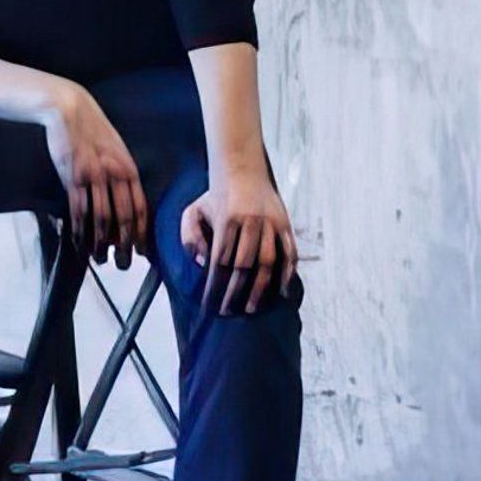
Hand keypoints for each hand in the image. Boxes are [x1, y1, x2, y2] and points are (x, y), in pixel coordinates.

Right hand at [43, 84, 148, 268]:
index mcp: (128, 168)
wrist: (69, 110)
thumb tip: (124, 205)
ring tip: (100, 260)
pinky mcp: (72, 177)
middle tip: (124, 265)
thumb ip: (121, 175)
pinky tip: (80, 243)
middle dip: (125, 246)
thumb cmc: (93, 131)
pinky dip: (80, 231)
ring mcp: (93, 176)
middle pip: (123, 218)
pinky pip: (78, 211)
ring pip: (101, 219)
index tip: (142, 252)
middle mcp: (114, 174)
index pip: (140, 207)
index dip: (142, 232)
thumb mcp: (115, 150)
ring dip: (100, 244)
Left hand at [180, 163, 298, 315]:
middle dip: (234, 293)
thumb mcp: (193, 210)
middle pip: (242, 266)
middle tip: (227, 312)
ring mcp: (271, 223)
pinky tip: (282, 292)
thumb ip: (190, 237)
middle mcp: (250, 222)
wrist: (243, 169)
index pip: (219, 262)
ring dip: (259, 289)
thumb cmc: (215, 196)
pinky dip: (288, 274)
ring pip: (267, 262)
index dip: (214, 286)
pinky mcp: (285, 224)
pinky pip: (290, 253)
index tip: (208, 304)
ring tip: (250, 308)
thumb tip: (202, 265)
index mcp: (226, 220)